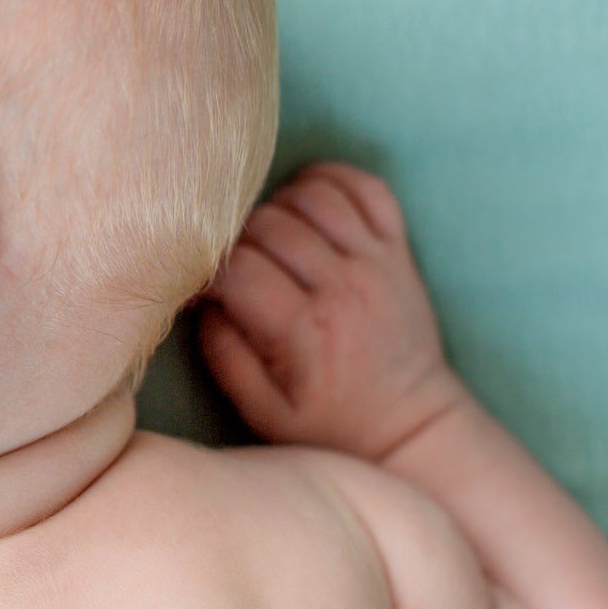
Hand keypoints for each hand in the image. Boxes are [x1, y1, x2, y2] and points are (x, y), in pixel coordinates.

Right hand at [199, 161, 465, 461]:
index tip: (198, 290)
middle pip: (268, 224)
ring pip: (312, 195)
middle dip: (233, 239)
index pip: (238, 268)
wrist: (409, 426)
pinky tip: (304, 206)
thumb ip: (224, 354)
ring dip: (276, 206)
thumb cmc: (328, 424)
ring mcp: (377, 262)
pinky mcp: (397, 249)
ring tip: (263, 239)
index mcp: (307, 331)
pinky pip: (365, 187)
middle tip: (227, 267)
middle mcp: (345, 287)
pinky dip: (329, 182)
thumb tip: (202, 299)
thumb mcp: (262, 412)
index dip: (204, 272)